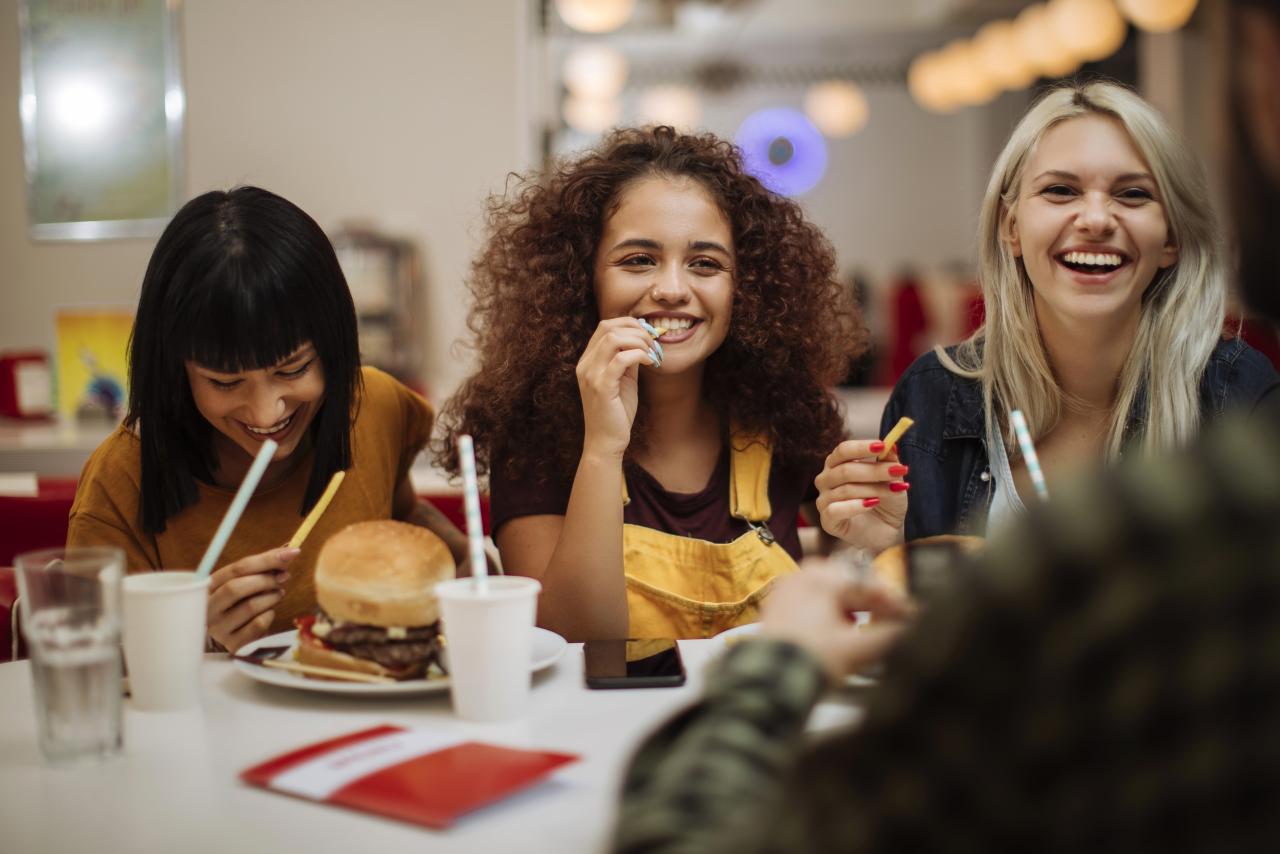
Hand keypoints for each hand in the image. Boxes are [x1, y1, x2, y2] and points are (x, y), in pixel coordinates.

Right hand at [206, 546, 299, 651]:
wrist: (225, 638)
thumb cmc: (238, 603)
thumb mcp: (243, 582)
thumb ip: (262, 567)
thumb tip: (288, 550)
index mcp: (210, 586)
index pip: (237, 568)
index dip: (266, 559)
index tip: (291, 552)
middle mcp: (209, 607)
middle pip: (237, 587)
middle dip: (266, 579)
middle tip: (284, 577)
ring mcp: (218, 628)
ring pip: (251, 606)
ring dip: (272, 596)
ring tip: (278, 593)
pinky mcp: (232, 644)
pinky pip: (258, 624)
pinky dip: (270, 615)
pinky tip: (268, 612)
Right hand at [575, 317, 659, 458]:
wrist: (606, 441)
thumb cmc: (616, 412)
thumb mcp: (623, 380)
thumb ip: (628, 360)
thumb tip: (643, 341)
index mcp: (588, 361)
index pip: (604, 327)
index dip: (630, 324)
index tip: (649, 335)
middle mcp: (585, 365)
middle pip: (608, 327)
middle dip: (636, 330)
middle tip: (654, 343)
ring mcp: (591, 375)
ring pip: (613, 338)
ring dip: (639, 341)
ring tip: (653, 353)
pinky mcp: (601, 387)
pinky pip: (620, 358)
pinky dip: (639, 354)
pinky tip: (651, 362)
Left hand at [761, 559, 914, 678]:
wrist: (770, 680)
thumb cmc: (811, 660)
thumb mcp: (858, 650)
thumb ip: (890, 636)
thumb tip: (910, 629)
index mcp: (824, 578)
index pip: (869, 584)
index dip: (893, 602)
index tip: (909, 616)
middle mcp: (803, 575)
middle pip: (850, 583)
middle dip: (872, 602)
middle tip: (890, 620)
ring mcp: (787, 588)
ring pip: (830, 589)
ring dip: (852, 605)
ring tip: (865, 626)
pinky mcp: (777, 604)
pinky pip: (811, 598)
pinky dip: (830, 610)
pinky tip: (839, 629)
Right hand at [814, 439, 908, 553]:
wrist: (888, 531)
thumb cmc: (886, 502)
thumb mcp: (893, 479)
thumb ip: (889, 462)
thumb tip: (891, 446)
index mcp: (836, 464)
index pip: (843, 450)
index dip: (862, 447)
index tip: (883, 446)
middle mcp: (826, 480)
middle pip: (845, 470)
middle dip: (875, 470)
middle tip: (899, 470)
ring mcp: (824, 500)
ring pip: (845, 490)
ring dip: (873, 489)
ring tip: (894, 490)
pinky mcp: (827, 521)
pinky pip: (835, 510)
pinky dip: (856, 506)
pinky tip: (872, 504)